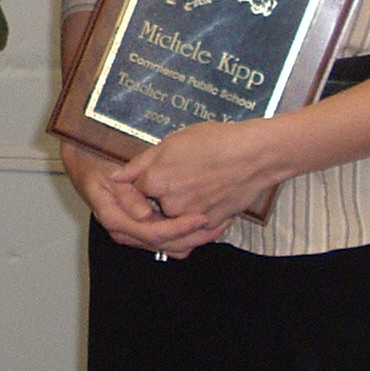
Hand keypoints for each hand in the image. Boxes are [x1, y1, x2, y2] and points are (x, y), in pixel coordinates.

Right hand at [59, 140, 228, 256]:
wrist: (85, 168)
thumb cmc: (96, 168)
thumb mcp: (107, 176)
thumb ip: (126, 195)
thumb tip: (144, 215)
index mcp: (117, 221)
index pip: (155, 233)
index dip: (180, 228)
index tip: (201, 217)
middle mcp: (127, 233)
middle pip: (168, 246)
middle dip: (196, 237)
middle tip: (220, 222)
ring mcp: (136, 235)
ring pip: (173, 247)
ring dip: (196, 239)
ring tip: (218, 223)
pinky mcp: (144, 231)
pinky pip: (171, 241)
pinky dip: (188, 235)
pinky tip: (203, 222)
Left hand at [112, 118, 281, 230]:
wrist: (254, 154)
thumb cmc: (215, 142)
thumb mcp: (170, 143)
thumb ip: (139, 163)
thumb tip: (115, 177)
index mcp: (155, 181)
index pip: (134, 191)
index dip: (144, 182)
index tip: (158, 174)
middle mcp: (170, 204)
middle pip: (155, 207)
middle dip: (163, 195)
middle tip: (184, 176)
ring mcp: (191, 217)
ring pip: (176, 219)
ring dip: (181, 208)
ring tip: (198, 184)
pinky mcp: (212, 225)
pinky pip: (197, 228)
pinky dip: (199, 217)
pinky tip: (209, 197)